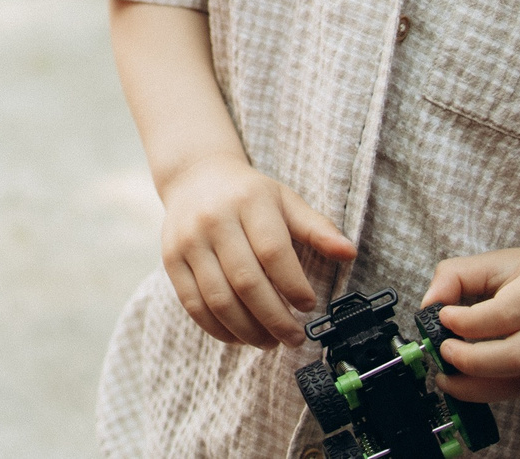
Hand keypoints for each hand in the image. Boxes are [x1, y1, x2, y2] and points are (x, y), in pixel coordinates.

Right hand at [156, 153, 356, 346]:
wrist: (195, 178)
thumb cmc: (248, 195)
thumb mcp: (286, 201)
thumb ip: (317, 229)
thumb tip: (349, 253)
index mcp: (248, 202)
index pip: (272, 251)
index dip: (293, 285)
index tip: (309, 305)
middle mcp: (214, 220)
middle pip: (246, 282)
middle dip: (274, 318)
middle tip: (293, 337)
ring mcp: (188, 241)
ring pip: (219, 299)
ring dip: (248, 330)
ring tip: (270, 342)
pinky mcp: (171, 260)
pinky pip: (194, 305)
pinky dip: (219, 329)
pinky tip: (240, 336)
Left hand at [421, 247, 519, 401]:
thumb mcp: (502, 260)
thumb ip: (458, 275)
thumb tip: (428, 304)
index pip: (507, 313)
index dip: (468, 322)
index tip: (441, 318)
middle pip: (517, 356)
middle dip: (471, 361)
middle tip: (442, 353)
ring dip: (476, 385)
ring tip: (447, 376)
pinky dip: (492, 389)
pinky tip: (471, 380)